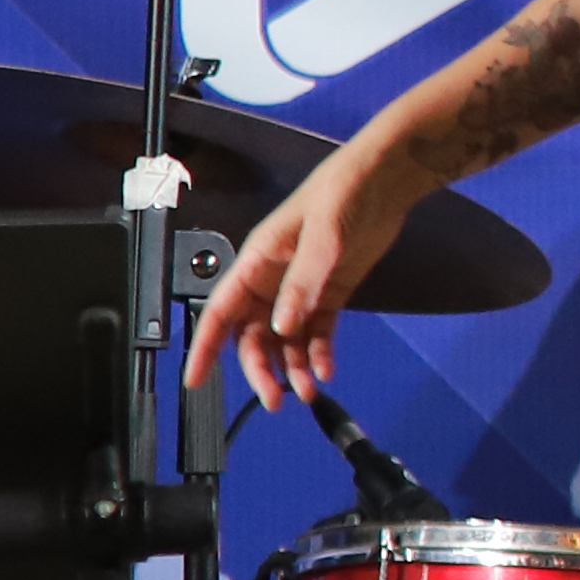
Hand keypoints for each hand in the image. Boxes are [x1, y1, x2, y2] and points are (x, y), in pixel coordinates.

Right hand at [184, 149, 418, 407]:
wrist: (385, 180)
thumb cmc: (343, 192)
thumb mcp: (323, 236)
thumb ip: (302, 283)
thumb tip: (281, 326)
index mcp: (257, 261)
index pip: (221, 310)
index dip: (205, 346)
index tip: (194, 378)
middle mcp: (273, 280)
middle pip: (254, 334)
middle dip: (260, 368)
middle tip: (276, 398)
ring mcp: (301, 288)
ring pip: (285, 338)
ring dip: (293, 366)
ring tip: (308, 391)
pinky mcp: (330, 291)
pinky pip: (318, 330)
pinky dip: (319, 352)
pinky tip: (325, 370)